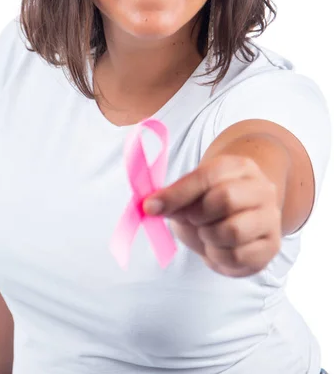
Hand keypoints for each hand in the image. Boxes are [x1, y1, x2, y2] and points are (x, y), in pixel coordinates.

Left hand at [142, 154, 281, 276]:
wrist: (242, 217)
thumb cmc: (210, 202)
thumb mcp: (192, 193)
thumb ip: (173, 196)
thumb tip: (150, 206)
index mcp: (239, 167)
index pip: (206, 176)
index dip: (176, 193)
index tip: (150, 207)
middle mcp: (261, 189)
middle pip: (224, 200)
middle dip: (197, 215)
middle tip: (191, 220)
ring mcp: (270, 218)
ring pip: (232, 231)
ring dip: (208, 237)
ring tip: (207, 233)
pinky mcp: (272, 247)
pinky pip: (238, 256)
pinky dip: (218, 256)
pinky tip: (218, 248)